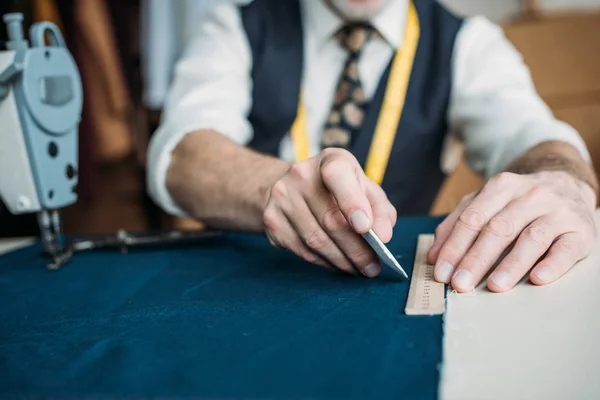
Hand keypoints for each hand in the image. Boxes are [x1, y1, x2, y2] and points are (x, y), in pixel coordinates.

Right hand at [263, 148, 395, 276]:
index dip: (352, 203)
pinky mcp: (272, 220)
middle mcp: (301, 174)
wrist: (291, 186)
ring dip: (341, 261)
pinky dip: (324, 263)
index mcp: (330, 160)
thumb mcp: (363, 188)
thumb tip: (383, 235)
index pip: (338, 176)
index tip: (366, 229)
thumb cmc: (337, 189)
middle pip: (331, 219)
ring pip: (316, 240)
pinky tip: (338, 264)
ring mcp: (282, 197)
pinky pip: (302, 250)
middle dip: (357, 249)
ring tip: (358, 270)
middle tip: (372, 268)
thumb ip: (379, 209)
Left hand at [428, 171, 596, 292]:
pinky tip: (538, 278)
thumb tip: (434, 257)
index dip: (454, 247)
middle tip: (461, 284)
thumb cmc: (518, 202)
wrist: (568, 184)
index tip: (442, 272)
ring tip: (494, 285)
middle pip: (498, 229)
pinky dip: (552, 264)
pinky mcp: (581, 229)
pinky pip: (566, 248)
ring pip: (531, 238)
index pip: (472, 218)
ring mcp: (557, 211)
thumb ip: (457, 224)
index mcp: (501, 187)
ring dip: (511, 264)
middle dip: (476, 259)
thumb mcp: (486, 203)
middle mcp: (530, 195)